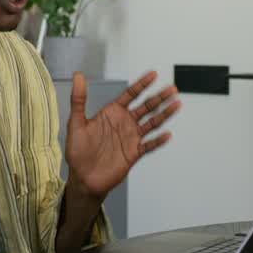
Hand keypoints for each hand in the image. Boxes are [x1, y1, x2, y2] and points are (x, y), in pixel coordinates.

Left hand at [65, 71, 181, 198]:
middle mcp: (124, 123)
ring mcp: (131, 138)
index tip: (153, 74)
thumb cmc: (78, 152)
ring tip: (176, 104)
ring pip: (152, 123)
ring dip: (164, 114)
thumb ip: (78, 99)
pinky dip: (158, 141)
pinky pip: (149, 145)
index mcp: (112, 113)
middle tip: (172, 88)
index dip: (142, 84)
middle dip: (159, 97)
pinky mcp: (134, 153)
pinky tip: (167, 135)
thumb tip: (78, 77)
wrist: (83, 178)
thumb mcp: (76, 123)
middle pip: (146, 107)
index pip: (130, 94)